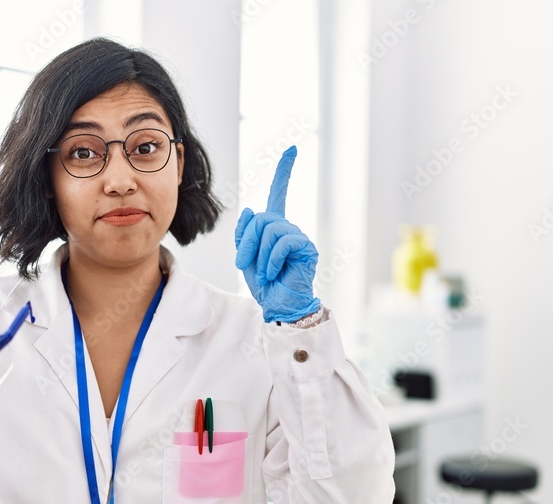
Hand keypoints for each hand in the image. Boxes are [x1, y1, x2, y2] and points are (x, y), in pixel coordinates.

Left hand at [235, 146, 320, 322]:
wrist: (279, 305)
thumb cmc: (265, 283)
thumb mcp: (246, 256)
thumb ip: (246, 233)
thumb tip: (251, 209)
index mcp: (274, 226)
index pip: (278, 193)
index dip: (284, 171)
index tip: (293, 149)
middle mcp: (288, 227)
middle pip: (261, 217)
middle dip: (248, 242)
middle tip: (247, 265)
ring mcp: (299, 237)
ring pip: (269, 229)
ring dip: (259, 254)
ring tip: (264, 273)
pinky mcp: (306, 248)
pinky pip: (281, 243)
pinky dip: (271, 261)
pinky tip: (273, 274)